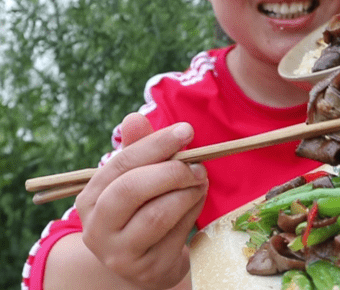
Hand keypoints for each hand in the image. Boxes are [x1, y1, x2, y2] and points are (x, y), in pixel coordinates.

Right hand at [75, 113, 207, 288]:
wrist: (146, 261)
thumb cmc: (141, 210)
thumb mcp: (136, 178)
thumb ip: (138, 150)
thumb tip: (134, 118)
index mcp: (90, 198)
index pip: (121, 164)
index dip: (156, 144)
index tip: (186, 131)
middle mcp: (97, 228)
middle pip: (132, 190)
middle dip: (172, 171)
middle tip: (198, 165)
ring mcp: (120, 253)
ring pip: (158, 215)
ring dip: (187, 192)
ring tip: (200, 181)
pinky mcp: (148, 268)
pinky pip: (177, 233)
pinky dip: (193, 211)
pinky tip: (196, 201)